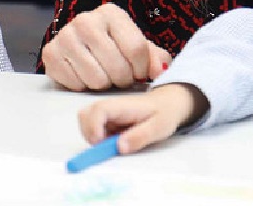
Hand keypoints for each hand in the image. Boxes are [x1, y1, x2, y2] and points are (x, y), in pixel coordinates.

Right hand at [41, 3, 172, 90]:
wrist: (82, 47)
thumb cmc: (115, 48)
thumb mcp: (139, 49)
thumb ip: (155, 58)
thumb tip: (159, 71)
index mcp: (111, 13)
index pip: (136, 49)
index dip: (141, 70)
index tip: (139, 73)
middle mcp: (85, 20)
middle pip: (117, 67)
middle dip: (123, 79)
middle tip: (119, 77)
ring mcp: (65, 36)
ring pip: (96, 79)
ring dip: (103, 84)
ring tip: (103, 76)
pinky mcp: (50, 53)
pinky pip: (75, 84)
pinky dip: (83, 87)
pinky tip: (85, 76)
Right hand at [77, 83, 206, 153]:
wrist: (167, 103)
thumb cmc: (164, 113)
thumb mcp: (158, 128)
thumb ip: (139, 137)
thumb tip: (119, 148)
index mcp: (121, 105)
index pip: (98, 110)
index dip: (94, 127)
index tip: (102, 143)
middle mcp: (109, 106)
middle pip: (84, 115)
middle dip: (89, 134)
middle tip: (107, 146)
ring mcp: (106, 113)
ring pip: (86, 122)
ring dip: (94, 137)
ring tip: (114, 144)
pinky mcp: (106, 119)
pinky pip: (93, 128)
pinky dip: (99, 138)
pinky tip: (115, 140)